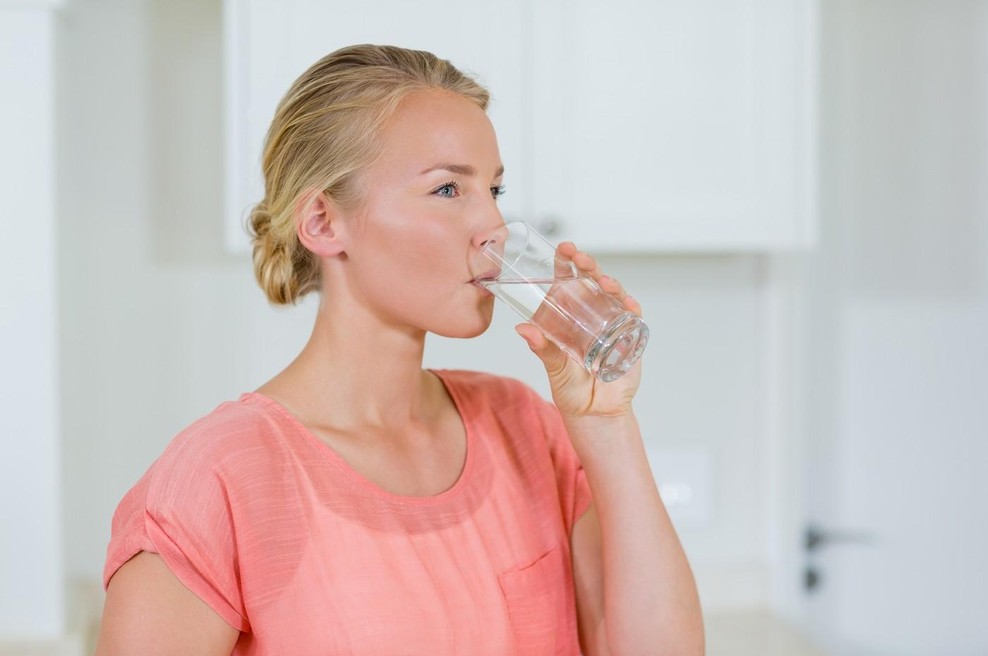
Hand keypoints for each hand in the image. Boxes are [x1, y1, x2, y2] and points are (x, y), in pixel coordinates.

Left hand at [515, 242, 642, 418]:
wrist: (596, 413)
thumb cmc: (572, 390)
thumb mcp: (554, 368)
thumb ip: (542, 349)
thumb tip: (523, 329)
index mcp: (569, 316)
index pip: (568, 282)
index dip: (566, 264)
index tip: (562, 249)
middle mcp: (591, 315)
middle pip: (592, 282)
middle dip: (588, 266)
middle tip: (580, 258)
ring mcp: (612, 323)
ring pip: (614, 295)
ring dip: (610, 284)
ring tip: (603, 282)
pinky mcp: (630, 337)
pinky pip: (633, 318)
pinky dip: (632, 308)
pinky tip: (628, 304)